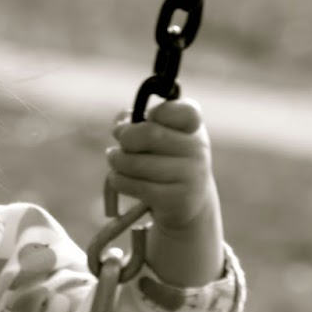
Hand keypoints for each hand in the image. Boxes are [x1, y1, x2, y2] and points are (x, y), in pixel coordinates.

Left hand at [105, 98, 217, 231]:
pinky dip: (117, 179)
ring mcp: (189, 176)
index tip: (149, 118)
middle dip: (125, 137)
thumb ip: (137, 121)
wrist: (187, 200)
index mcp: (193, 125)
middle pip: (149, 134)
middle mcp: (197, 149)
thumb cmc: (165, 157)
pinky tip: (118, 176)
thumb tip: (121, 124)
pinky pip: (132, 185)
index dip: (158, 112)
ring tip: (115, 158)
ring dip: (116, 160)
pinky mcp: (175, 200)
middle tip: (121, 141)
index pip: (184, 111)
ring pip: (134, 163)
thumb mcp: (157, 132)